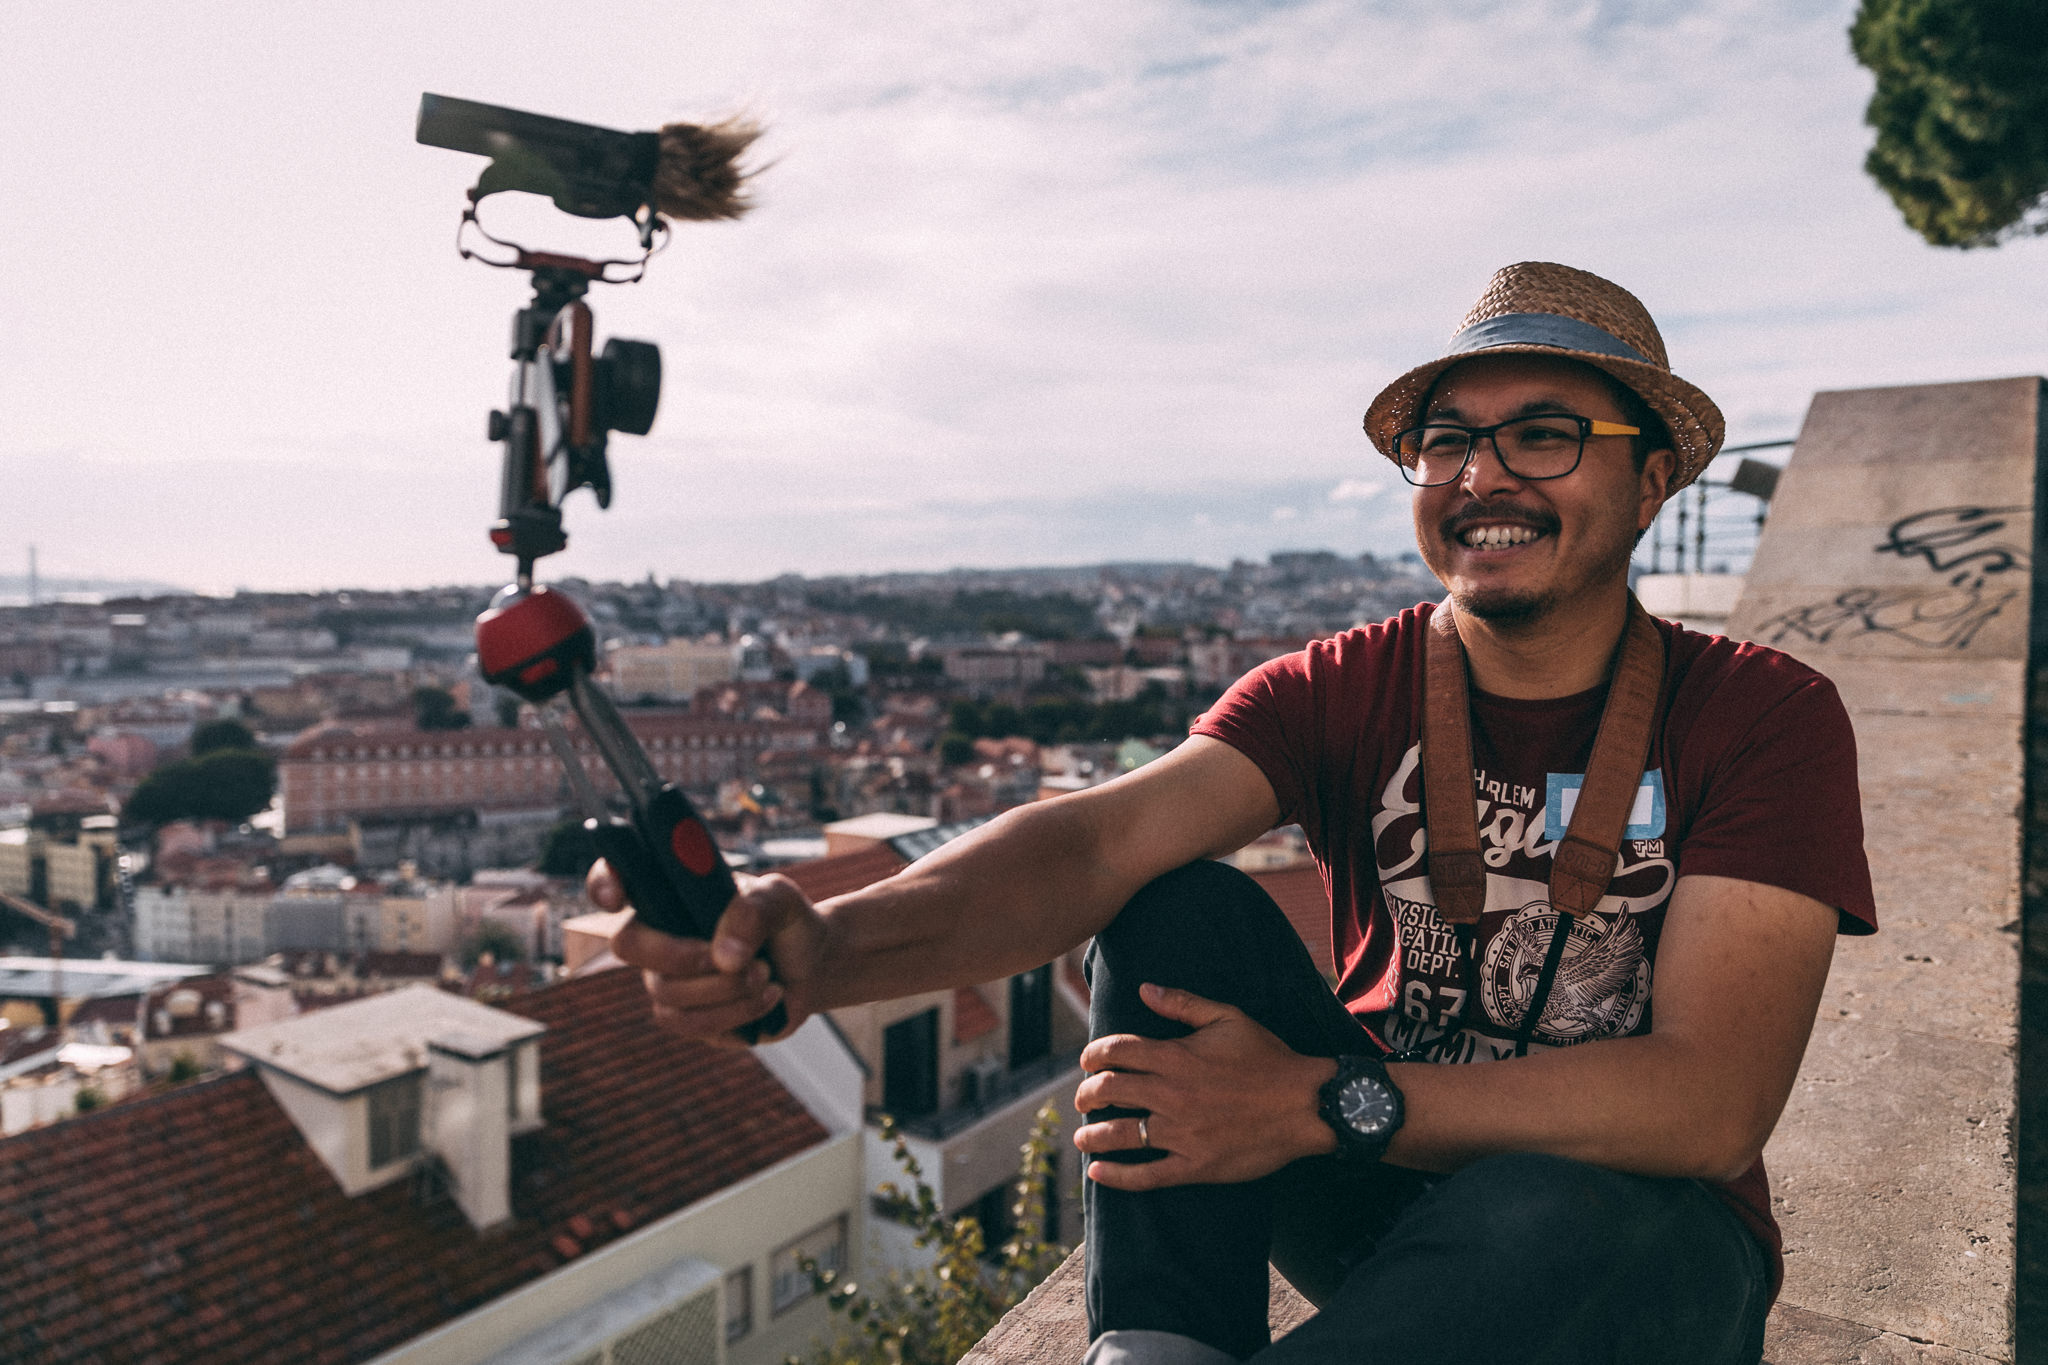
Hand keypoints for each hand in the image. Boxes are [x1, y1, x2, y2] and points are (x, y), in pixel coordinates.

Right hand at [591, 860, 826, 1045]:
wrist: (811, 964)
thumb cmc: (786, 921)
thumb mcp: (781, 900)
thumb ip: (756, 912)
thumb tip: (725, 957)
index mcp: (672, 892)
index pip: (617, 877)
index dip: (604, 882)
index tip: (617, 897)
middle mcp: (659, 934)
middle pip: (627, 944)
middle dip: (677, 954)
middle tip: (724, 958)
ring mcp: (668, 978)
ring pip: (666, 992)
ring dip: (724, 988)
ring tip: (766, 974)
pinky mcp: (687, 1016)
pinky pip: (690, 1024)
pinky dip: (735, 1012)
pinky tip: (768, 996)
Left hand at [1073, 983, 1337, 1189]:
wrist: (1308, 1105)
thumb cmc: (1269, 1059)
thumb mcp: (1229, 1018)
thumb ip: (1183, 1003)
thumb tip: (1145, 989)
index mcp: (1176, 1057)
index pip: (1115, 1052)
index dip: (1092, 1056)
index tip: (1086, 1062)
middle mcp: (1171, 1094)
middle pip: (1108, 1091)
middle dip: (1086, 1094)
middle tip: (1082, 1099)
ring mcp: (1181, 1133)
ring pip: (1119, 1134)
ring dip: (1092, 1134)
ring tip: (1082, 1135)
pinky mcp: (1195, 1166)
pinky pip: (1146, 1176)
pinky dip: (1117, 1176)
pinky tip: (1097, 1173)